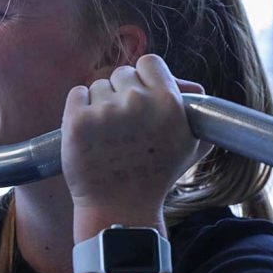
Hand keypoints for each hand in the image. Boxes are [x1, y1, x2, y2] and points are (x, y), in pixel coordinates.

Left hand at [60, 54, 211, 215]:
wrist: (120, 209)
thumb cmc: (155, 176)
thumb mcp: (189, 144)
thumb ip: (196, 111)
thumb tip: (192, 87)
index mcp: (168, 102)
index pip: (149, 63)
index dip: (144, 80)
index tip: (140, 98)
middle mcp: (137, 103)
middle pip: (122, 73)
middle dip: (120, 94)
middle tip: (123, 126)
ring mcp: (105, 112)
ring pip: (98, 86)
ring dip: (100, 105)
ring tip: (108, 137)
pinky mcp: (77, 121)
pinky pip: (77, 95)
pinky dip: (79, 108)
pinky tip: (89, 132)